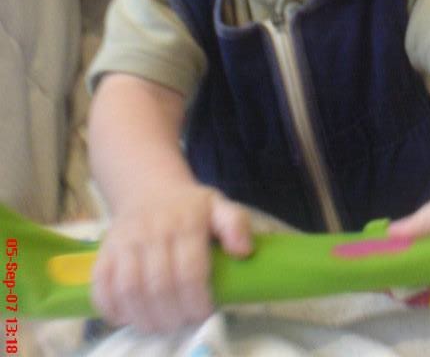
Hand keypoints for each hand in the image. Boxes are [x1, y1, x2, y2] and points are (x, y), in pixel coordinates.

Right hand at [91, 184, 251, 333]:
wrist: (148, 188)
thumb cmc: (189, 206)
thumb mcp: (219, 206)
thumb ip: (236, 224)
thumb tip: (244, 251)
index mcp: (186, 221)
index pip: (190, 271)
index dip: (197, 301)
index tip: (203, 312)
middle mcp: (152, 230)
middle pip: (159, 286)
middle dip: (173, 315)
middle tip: (182, 322)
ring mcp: (125, 241)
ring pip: (129, 289)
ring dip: (145, 317)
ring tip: (159, 325)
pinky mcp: (104, 251)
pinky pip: (101, 286)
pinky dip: (112, 308)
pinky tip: (128, 316)